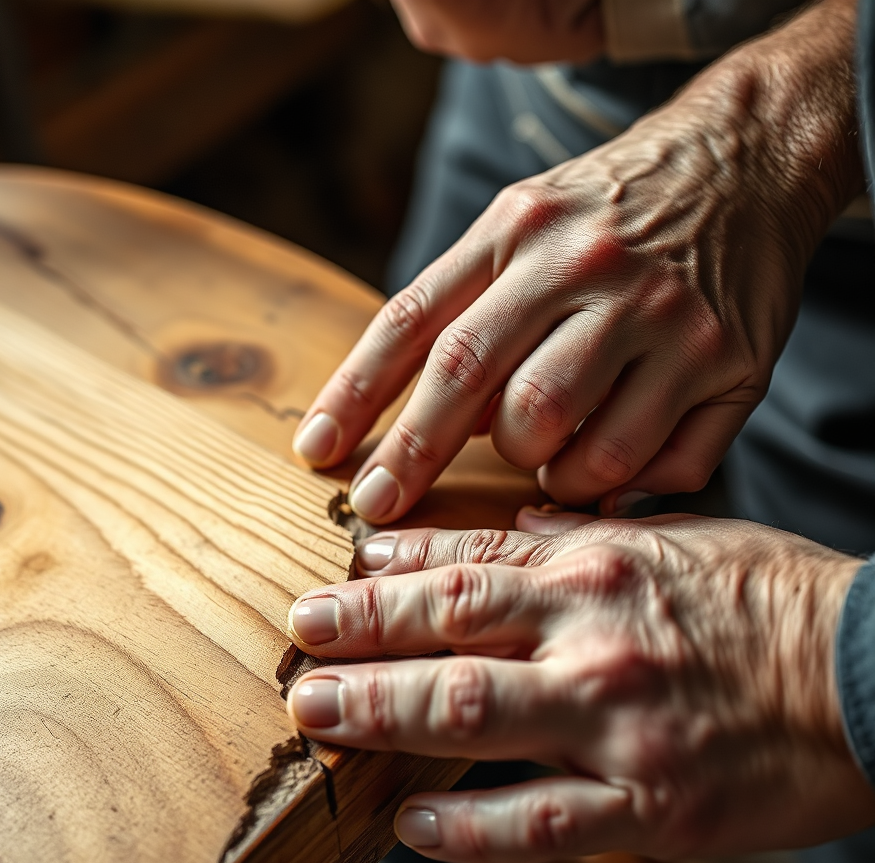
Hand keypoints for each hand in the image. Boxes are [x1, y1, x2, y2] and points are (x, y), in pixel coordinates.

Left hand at [284, 512, 874, 862]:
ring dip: (383, 713)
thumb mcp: (679, 538)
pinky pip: (539, 821)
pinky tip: (409, 823)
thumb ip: (586, 534)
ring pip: (472, 713)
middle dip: (362, 628)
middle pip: (450, 625)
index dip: (395, 561)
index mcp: (599, 568)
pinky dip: (468, 826)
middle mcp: (594, 637)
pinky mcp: (650, 808)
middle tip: (300, 633)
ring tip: (318, 713)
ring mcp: (616, 724)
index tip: (341, 564)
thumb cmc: (773, 598)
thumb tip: (520, 515)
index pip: (472, 557)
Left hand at [292, 0, 861, 521]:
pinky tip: (604, 468)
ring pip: (564, 441)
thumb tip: (405, 416)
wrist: (744, 160)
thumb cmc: (610, 212)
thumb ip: (465, 304)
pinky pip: (653, 466)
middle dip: (415, 455)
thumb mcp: (524, 221)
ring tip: (541, 458)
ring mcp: (661, 318)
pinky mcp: (728, 364)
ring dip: (537, 471)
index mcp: (519, 230)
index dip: (354, 396)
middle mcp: (587, 269)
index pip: (414, 321)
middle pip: (476, 381)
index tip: (317, 453)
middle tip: (382, 504)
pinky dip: (614, 487)